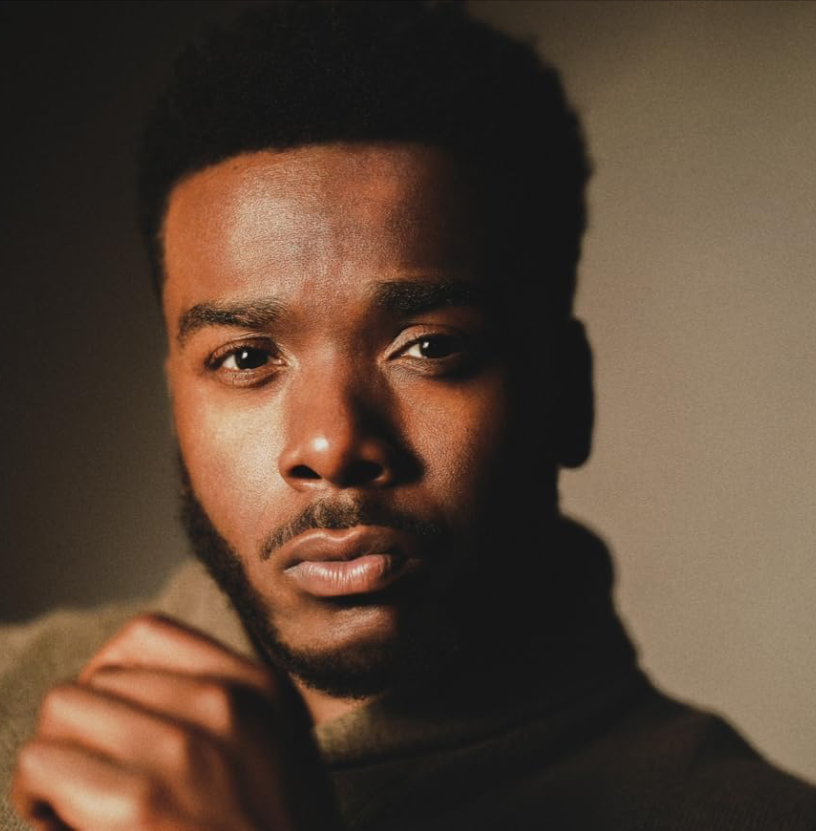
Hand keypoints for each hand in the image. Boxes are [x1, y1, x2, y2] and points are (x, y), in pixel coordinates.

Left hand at [11, 614, 343, 829]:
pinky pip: (43, 762)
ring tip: (69, 800)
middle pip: (99, 675)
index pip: (146, 634)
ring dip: (54, 756)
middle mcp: (226, 703)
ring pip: (63, 707)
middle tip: (87, 776)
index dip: (109, 676)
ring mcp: (186, 749)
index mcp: (259, 685)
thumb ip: (220, 705)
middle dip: (81, 725)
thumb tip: (127, 688)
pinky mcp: (141, 805)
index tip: (108, 722)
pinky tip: (61, 822)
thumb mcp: (272, 747)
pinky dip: (38, 795)